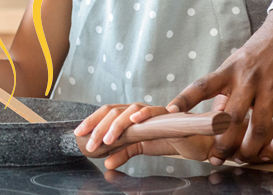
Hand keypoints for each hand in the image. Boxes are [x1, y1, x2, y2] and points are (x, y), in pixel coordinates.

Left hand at [75, 100, 221, 167]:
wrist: (194, 142)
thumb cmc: (167, 140)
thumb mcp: (141, 148)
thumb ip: (124, 153)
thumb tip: (106, 162)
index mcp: (129, 117)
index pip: (105, 114)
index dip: (91, 121)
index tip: (78, 133)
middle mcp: (138, 111)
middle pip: (114, 111)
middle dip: (99, 126)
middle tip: (91, 143)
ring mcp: (153, 112)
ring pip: (131, 110)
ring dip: (117, 124)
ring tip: (109, 139)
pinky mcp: (169, 117)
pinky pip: (157, 111)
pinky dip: (145, 113)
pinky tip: (135, 119)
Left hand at [166, 9, 272, 163]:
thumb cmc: (260, 50)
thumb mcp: (236, 62)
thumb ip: (226, 87)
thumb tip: (214, 113)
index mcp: (228, 71)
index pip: (201, 86)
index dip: (184, 99)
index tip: (170, 112)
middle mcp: (247, 80)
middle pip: (229, 118)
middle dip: (221, 144)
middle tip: (217, 158)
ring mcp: (271, 89)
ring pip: (257, 128)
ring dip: (249, 150)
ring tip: (243, 159)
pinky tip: (268, 153)